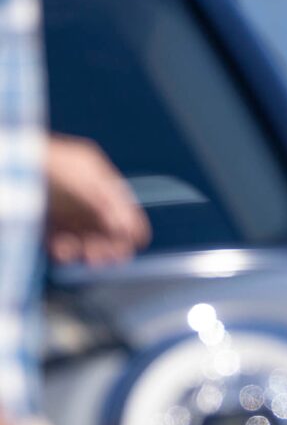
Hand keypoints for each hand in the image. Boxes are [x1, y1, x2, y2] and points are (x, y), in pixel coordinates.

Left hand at [45, 135, 150, 265]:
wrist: (4, 169)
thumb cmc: (42, 166)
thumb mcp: (82, 182)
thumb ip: (107, 206)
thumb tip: (128, 231)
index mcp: (93, 174)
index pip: (120, 202)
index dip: (130, 223)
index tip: (135, 243)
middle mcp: (77, 192)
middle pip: (103, 223)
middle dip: (110, 241)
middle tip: (112, 257)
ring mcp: (58, 207)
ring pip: (83, 235)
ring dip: (90, 249)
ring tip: (89, 258)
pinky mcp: (40, 222)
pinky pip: (59, 241)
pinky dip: (65, 250)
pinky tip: (64, 252)